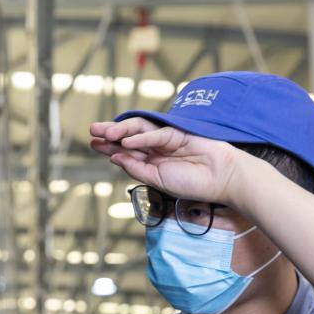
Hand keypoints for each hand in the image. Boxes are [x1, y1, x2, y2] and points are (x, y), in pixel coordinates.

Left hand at [89, 118, 242, 206]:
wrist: (220, 180)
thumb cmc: (193, 183)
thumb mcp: (158, 181)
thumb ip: (137, 169)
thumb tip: (116, 158)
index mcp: (152, 160)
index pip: (127, 150)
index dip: (110, 146)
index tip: (93, 143)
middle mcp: (156, 147)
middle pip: (129, 136)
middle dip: (110, 133)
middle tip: (93, 131)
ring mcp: (167, 139)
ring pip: (140, 130)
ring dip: (122, 130)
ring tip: (105, 134)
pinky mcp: (178, 134)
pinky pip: (157, 134)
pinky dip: (142, 138)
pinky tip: (127, 142)